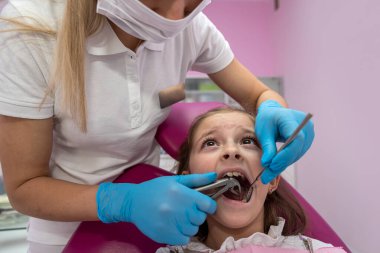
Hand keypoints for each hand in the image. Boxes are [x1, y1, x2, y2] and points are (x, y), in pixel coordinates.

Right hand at [96, 173, 216, 244]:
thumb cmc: (155, 189)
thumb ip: (196, 179)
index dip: (208, 205)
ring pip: (193, 230)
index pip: (208, 205)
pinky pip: (184, 239)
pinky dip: (182, 234)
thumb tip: (215, 176)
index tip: (202, 204)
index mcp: (182, 193)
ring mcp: (171, 223)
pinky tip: (174, 226)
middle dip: (196, 214)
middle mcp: (178, 209)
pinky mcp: (166, 235)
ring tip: (178, 217)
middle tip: (185, 209)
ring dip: (188, 225)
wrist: (133, 202)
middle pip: (201, 218)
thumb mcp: (174, 180)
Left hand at [255, 100, 313, 183]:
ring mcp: (308, 134)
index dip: (286, 154)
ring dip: (282, 165)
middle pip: (296, 149)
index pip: (296, 139)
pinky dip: (285, 161)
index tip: (272, 164)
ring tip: (267, 174)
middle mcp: (305, 126)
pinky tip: (274, 168)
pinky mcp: (306, 141)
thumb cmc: (267, 119)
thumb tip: (267, 164)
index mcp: (292, 119)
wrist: (273, 112)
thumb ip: (267, 146)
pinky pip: (296, 154)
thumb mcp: (263, 131)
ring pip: (296, 154)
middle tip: (266, 175)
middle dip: (281, 163)